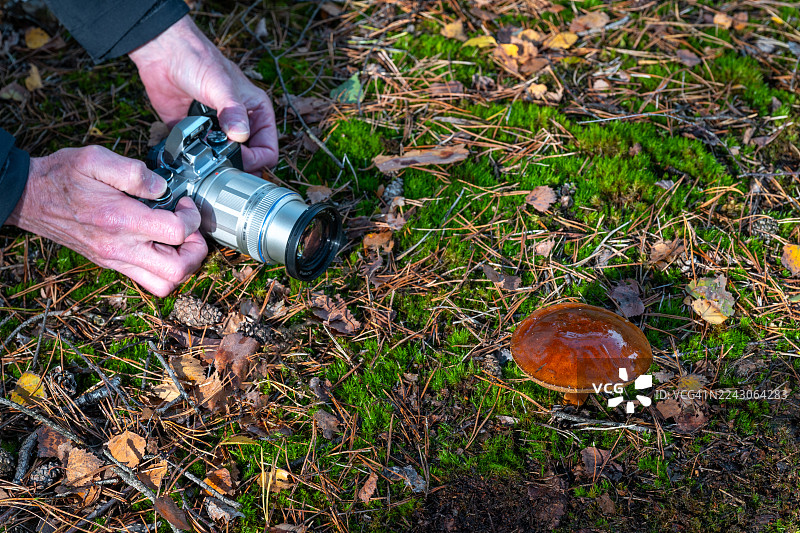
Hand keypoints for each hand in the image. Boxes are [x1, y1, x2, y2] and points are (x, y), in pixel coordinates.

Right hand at [8, 146, 207, 296]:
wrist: (30, 198)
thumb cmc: (62, 177)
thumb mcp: (95, 159)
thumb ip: (133, 171)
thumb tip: (162, 187)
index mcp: (121, 221)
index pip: (176, 233)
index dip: (192, 218)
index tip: (184, 203)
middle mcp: (120, 248)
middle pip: (177, 271)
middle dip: (196, 252)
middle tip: (191, 230)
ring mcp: (116, 260)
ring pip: (164, 285)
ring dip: (182, 265)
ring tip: (179, 241)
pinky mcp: (112, 264)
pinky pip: (148, 281)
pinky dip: (164, 268)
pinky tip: (161, 244)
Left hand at [129, 15, 277, 172]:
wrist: (165, 54)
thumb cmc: (199, 60)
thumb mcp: (221, 86)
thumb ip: (233, 111)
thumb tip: (240, 135)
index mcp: (257, 112)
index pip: (268, 150)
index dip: (257, 159)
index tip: (240, 158)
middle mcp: (241, 124)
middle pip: (249, 160)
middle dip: (238, 165)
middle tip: (223, 164)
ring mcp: (219, 131)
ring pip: (225, 161)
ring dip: (216, 164)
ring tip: (206, 157)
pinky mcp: (198, 135)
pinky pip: (201, 156)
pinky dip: (196, 160)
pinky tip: (191, 153)